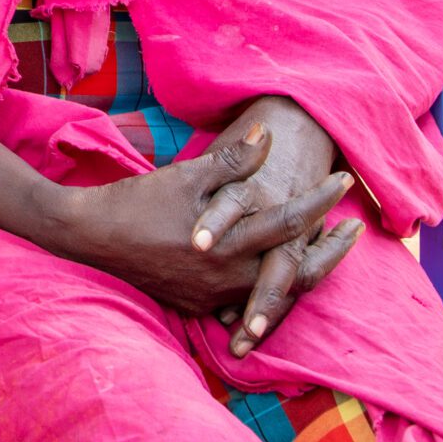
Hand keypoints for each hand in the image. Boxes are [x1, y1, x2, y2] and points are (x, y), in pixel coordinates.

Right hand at [58, 121, 357, 327]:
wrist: (88, 238)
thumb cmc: (136, 202)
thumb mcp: (185, 176)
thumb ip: (231, 161)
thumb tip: (267, 137)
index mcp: (228, 245)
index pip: (290, 222)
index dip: (321, 200)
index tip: (344, 181)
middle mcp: (228, 279)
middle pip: (297, 272)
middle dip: (331, 251)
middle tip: (353, 229)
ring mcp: (214, 297)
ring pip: (276, 291)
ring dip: (305, 268)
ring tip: (324, 247)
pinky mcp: (199, 304)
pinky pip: (247, 300)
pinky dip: (271, 285)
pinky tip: (280, 269)